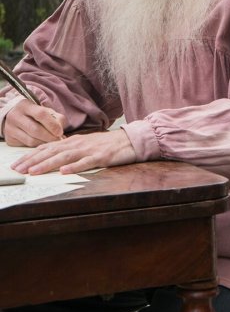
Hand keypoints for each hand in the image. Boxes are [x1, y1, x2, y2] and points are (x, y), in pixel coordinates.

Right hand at [3, 100, 66, 146]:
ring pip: (31, 140)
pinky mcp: (9, 139)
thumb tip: (61, 132)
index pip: (41, 114)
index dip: (52, 124)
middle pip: (36, 130)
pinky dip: (37, 145)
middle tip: (58, 139)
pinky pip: (26, 145)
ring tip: (52, 142)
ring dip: (44, 142)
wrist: (14, 117)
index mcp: (25, 106)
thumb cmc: (34, 114)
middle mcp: (15, 116)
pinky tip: (42, 142)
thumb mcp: (45, 111)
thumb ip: (56, 118)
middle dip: (50, 137)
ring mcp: (10, 128)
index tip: (60, 132)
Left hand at [11, 129, 135, 174]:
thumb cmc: (108, 144)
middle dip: (33, 161)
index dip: (31, 155)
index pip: (47, 147)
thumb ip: (70, 150)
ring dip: (47, 164)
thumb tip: (52, 157)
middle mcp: (78, 144)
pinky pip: (86, 162)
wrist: (131, 140)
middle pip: (52, 152)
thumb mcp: (86, 145)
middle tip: (18, 169)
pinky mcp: (102, 157)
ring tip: (34, 171)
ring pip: (64, 157)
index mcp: (73, 141)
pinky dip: (74, 167)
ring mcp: (90, 150)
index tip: (17, 164)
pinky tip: (64, 171)